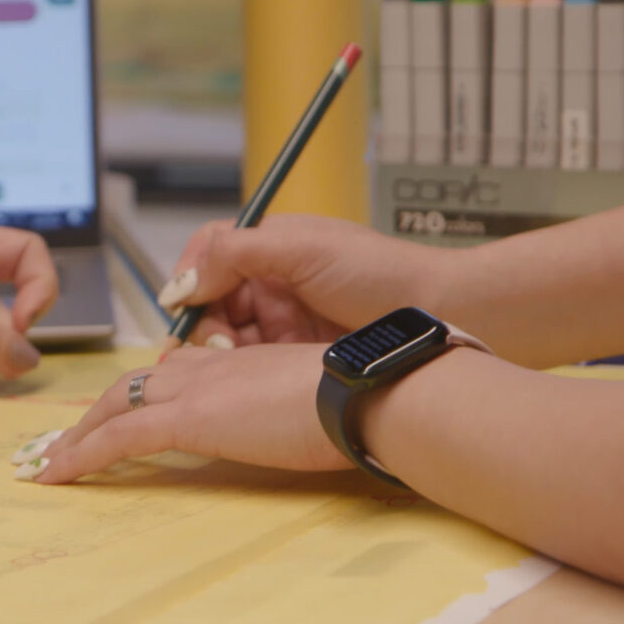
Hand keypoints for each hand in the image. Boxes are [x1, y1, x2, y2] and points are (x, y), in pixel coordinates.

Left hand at [17, 344, 353, 482]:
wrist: (370, 392)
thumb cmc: (362, 401)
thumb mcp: (317, 408)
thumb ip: (289, 416)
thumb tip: (293, 433)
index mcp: (240, 364)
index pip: (175, 373)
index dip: (145, 394)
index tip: (126, 414)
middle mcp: (211, 368)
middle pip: (136, 384)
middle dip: (97, 413)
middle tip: (68, 440)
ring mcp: (197, 390)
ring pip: (118, 404)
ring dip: (80, 435)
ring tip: (51, 462)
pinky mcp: (190, 417)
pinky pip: (120, 438)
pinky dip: (82, 456)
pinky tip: (58, 477)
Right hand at [157, 214, 449, 347]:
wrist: (441, 313)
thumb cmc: (381, 273)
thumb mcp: (302, 249)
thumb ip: (236, 253)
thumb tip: (183, 280)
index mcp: (271, 246)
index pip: (209, 254)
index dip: (190, 279)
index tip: (184, 306)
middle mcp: (273, 280)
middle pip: (211, 300)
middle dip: (206, 321)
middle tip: (219, 344)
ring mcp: (285, 319)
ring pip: (228, 335)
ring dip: (222, 349)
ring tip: (235, 360)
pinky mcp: (295, 355)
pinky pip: (253, 362)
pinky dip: (243, 370)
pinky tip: (249, 377)